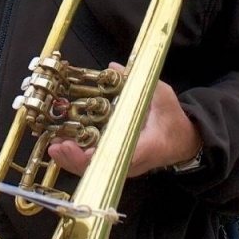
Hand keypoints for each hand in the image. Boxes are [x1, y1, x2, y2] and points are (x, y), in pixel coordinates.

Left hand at [46, 77, 200, 178]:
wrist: (183, 140)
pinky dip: (77, 159)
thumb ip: (138, 82)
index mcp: (146, 146)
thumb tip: (114, 67)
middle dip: (77, 160)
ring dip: (72, 161)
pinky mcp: (118, 164)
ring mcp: (124, 166)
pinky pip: (95, 166)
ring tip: (54, 147)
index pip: (121, 156)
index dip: (97, 156)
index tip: (80, 149)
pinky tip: (63, 149)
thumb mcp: (161, 95)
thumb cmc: (173, 120)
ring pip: (95, 172)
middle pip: (101, 169)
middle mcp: (132, 162)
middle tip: (58, 146)